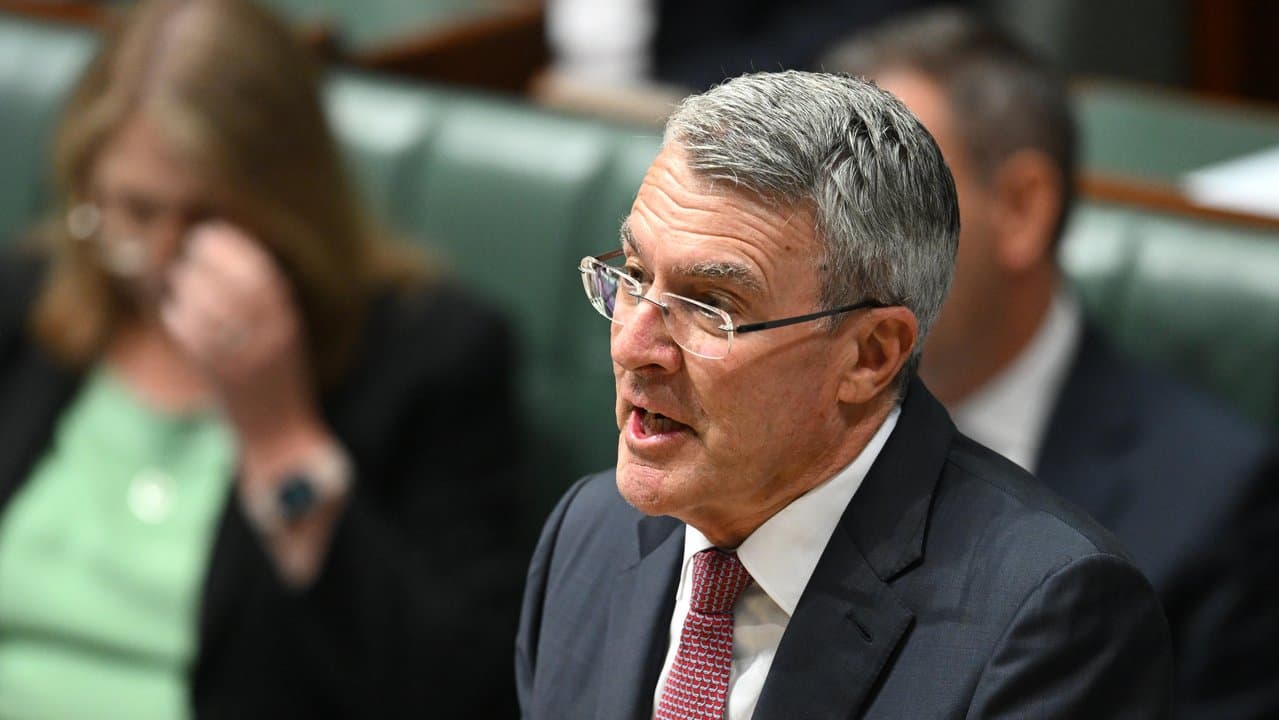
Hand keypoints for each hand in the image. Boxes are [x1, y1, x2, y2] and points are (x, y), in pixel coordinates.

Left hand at [160, 221, 331, 483]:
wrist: (280, 432)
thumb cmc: (277, 376)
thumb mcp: (283, 331)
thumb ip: (263, 298)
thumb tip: (225, 253)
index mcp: (288, 320)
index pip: (259, 270)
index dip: (231, 246)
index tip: (210, 233)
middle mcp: (269, 335)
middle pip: (230, 283)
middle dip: (203, 261)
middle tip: (186, 253)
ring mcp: (244, 355)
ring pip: (205, 306)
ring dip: (185, 287)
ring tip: (179, 283)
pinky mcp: (219, 375)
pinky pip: (190, 334)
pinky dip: (177, 316)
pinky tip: (175, 312)